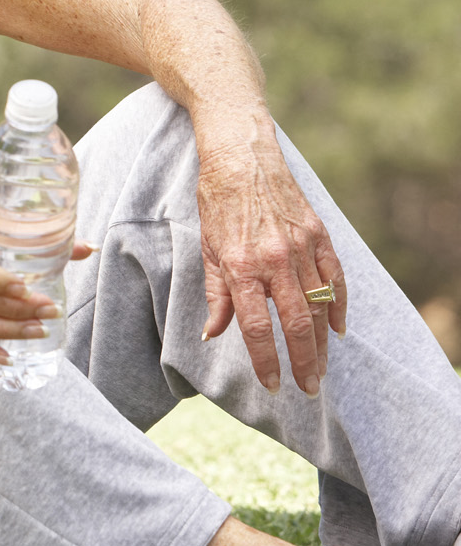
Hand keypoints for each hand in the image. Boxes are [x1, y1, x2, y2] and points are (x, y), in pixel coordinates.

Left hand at [196, 112, 346, 394]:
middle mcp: (274, 260)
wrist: (241, 157)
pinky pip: (336, 278)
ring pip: (319, 306)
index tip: (274, 385)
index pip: (257, 327)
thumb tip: (213, 335)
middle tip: (308, 388)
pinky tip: (337, 329)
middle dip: (303, 362)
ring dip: (322, 342)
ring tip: (321, 367)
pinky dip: (339, 306)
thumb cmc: (216, 203)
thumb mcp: (206, 249)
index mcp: (240, 266)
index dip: (267, 361)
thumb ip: (215, 295)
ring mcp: (301, 247)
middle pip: (296, 324)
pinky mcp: (319, 235)